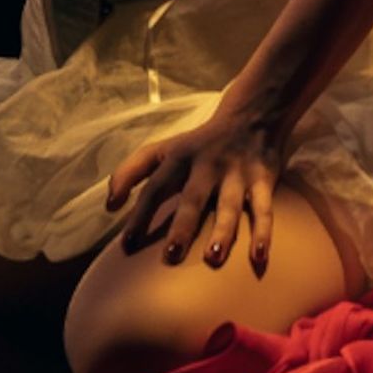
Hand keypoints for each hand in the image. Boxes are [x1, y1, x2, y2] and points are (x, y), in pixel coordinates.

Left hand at [103, 96, 294, 275]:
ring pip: (229, 205)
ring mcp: (237, 174)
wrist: (253, 114)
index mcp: (179, 158)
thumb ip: (131, 172)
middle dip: (182, 225)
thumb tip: (109, 205)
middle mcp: (208, 165)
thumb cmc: (198, 144)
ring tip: (213, 257)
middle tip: (171, 255)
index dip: (140, 215)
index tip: (126, 245)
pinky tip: (259, 258)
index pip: (155, 187)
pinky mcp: (263, 180)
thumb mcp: (163, 149)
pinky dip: (264, 233)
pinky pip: (264, 210)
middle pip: (193, 197)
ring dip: (223, 230)